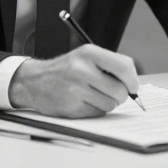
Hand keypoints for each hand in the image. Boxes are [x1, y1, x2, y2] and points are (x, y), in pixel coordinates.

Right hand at [7, 45, 139, 117]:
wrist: (34, 81)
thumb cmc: (67, 69)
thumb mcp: (87, 57)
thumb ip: (111, 66)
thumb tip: (134, 85)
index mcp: (89, 54)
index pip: (124, 67)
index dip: (133, 80)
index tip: (132, 86)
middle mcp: (82, 70)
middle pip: (120, 90)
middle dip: (121, 95)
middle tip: (112, 93)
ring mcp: (75, 90)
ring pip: (110, 104)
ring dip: (108, 103)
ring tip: (95, 96)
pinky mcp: (70, 107)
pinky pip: (97, 113)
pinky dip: (95, 110)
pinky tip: (84, 102)